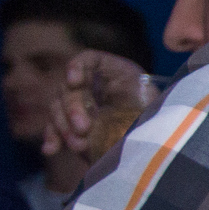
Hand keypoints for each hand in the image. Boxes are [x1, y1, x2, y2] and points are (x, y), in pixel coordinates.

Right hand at [40, 52, 154, 160]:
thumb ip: (136, 94)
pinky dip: (53, 138)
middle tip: (84, 128)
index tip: (75, 82)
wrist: (156, 140)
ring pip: (58, 108)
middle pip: (68, 89)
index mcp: (111, 71)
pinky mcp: (72, 125)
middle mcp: (91, 84)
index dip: (76, 68)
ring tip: (79, 145)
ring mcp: (79, 104)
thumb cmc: (157, 115)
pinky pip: (55, 128)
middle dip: (72, 109)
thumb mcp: (152, 100)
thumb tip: (123, 102)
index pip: (86, 61)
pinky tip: (51, 149)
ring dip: (64, 127)